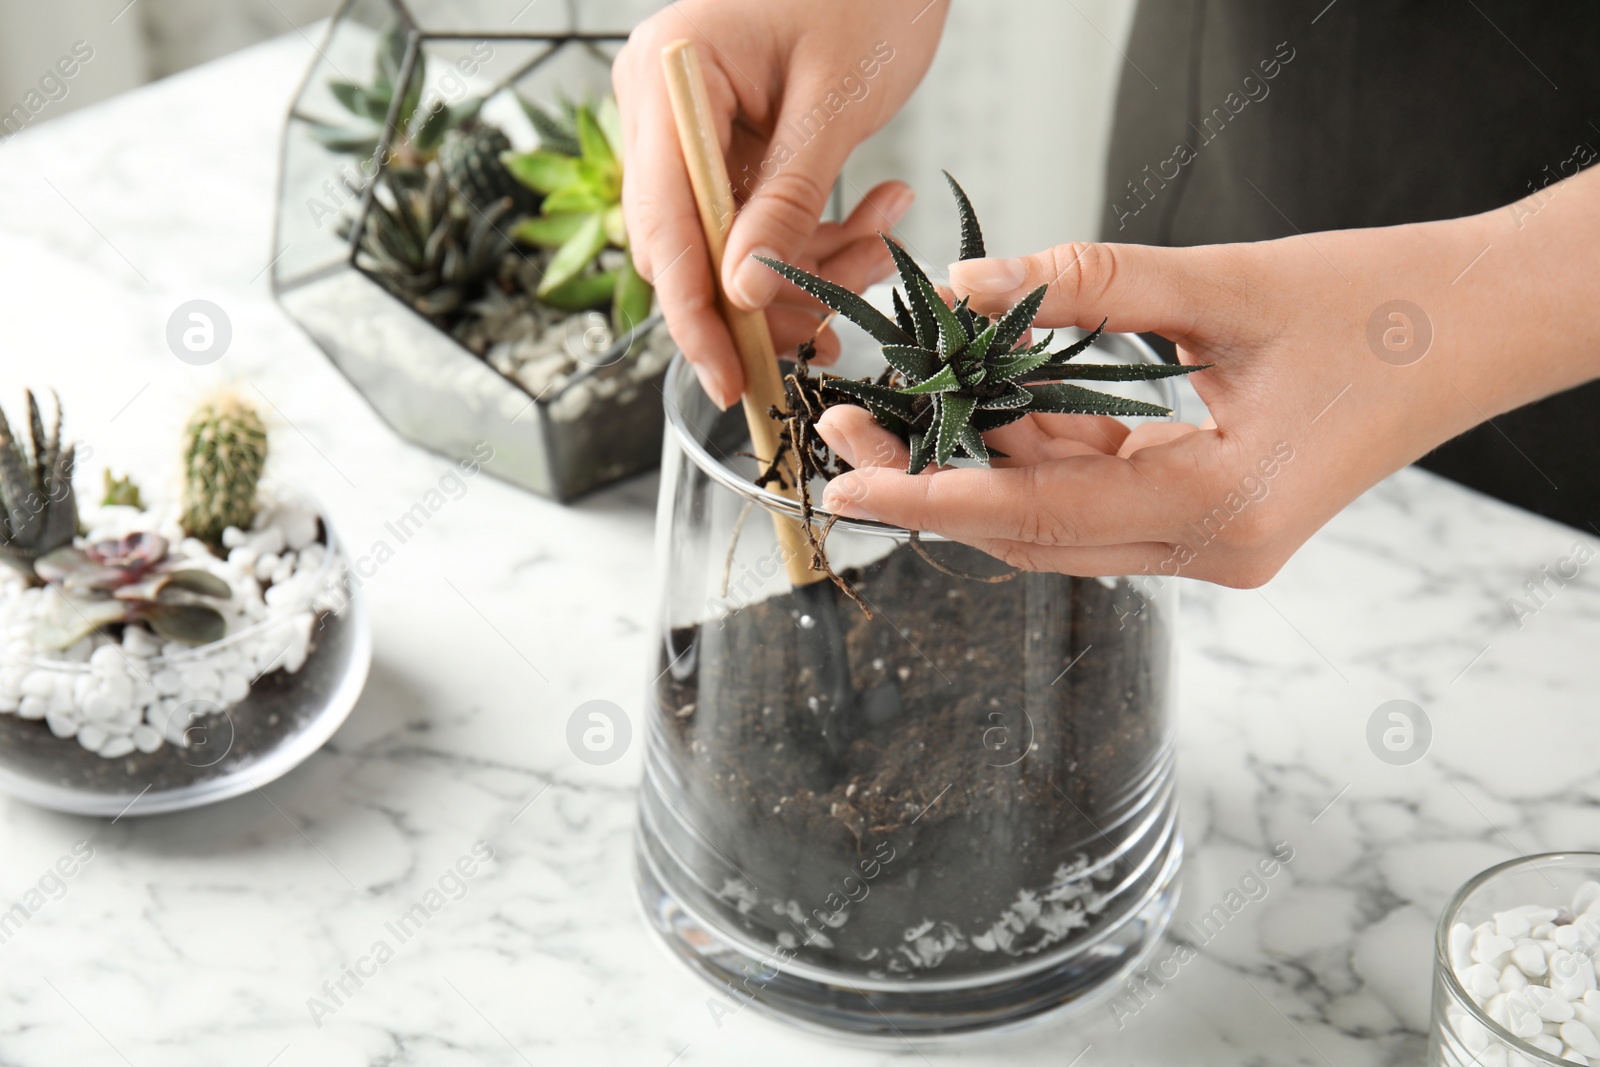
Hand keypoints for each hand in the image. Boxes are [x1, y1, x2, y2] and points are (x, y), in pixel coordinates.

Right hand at [613, 0, 947, 407]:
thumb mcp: (836, 100)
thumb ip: (788, 201)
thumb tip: (743, 291)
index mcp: (670, 78)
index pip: (662, 227)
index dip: (693, 316)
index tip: (727, 378)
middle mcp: (663, 105)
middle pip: (689, 248)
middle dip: (764, 295)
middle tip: (836, 310)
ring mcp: (692, 125)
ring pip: (729, 247)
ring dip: (804, 269)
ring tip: (878, 241)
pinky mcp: (728, 143)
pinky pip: (756, 221)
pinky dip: (811, 239)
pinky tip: (872, 221)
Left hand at [819, 166, 1599, 586]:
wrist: (1485, 329)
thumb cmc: (1383, 307)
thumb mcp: (1227, 286)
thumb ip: (1089, 288)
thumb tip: (969, 287)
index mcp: (1218, 514)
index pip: (1035, 516)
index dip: (929, 496)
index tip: (845, 476)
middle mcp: (1210, 551)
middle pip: (1032, 534)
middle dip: (933, 485)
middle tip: (848, 431)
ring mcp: (1213, 544)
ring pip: (1059, 521)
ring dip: (981, 469)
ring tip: (902, 410)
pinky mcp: (1213, 519)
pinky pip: (1100, 498)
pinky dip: (1041, 457)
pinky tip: (990, 409)